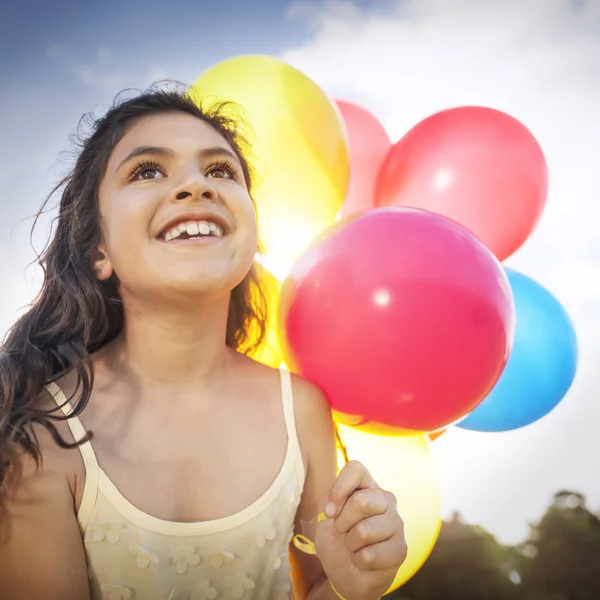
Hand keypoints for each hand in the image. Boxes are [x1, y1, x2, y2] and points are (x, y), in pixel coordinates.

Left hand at [315, 461, 406, 599]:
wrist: (344, 571)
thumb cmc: (336, 537)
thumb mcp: (324, 515)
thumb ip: (328, 501)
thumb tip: (333, 509)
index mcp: (367, 485)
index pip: (356, 469)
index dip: (339, 489)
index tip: (329, 512)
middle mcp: (386, 500)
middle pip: (361, 501)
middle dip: (342, 523)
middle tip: (342, 532)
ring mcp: (396, 523)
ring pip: (365, 531)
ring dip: (350, 544)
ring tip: (354, 546)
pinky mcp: (400, 549)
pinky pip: (370, 556)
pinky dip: (359, 561)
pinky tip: (364, 560)